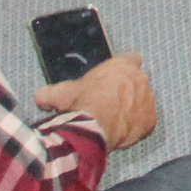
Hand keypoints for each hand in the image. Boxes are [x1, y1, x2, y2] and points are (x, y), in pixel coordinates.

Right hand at [36, 53, 158, 150]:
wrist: (93, 128)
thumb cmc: (80, 105)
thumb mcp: (60, 93)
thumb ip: (50, 92)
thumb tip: (41, 97)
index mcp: (122, 65)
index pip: (130, 59)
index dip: (122, 70)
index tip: (114, 80)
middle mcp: (139, 78)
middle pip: (137, 82)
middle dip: (126, 91)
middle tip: (111, 104)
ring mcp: (147, 98)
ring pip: (143, 101)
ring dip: (133, 108)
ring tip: (115, 120)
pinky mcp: (150, 119)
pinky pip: (146, 121)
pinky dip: (137, 126)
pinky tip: (123, 131)